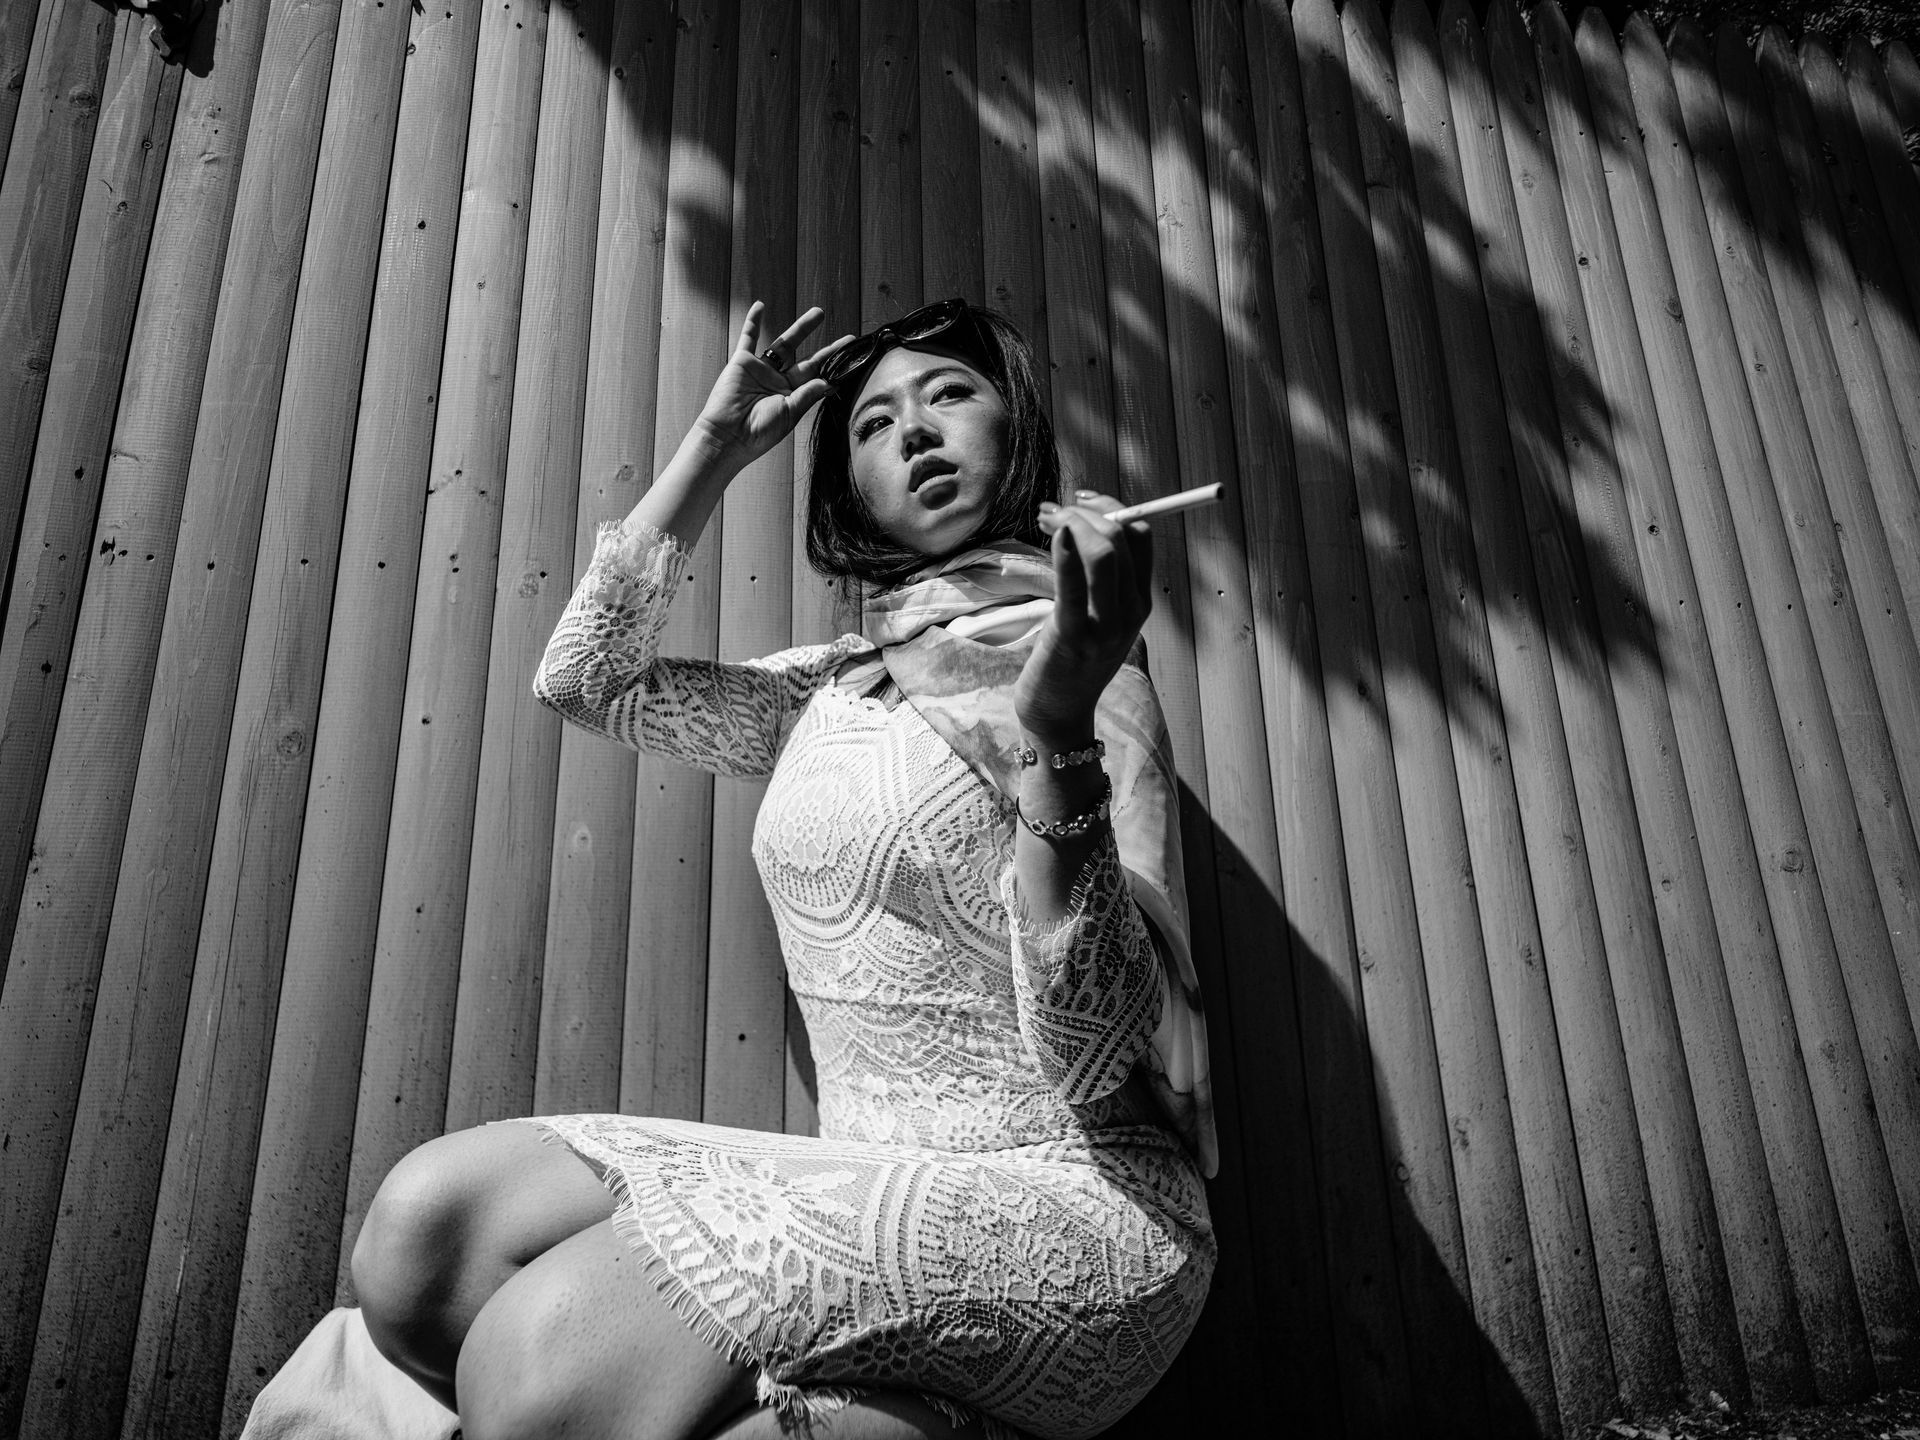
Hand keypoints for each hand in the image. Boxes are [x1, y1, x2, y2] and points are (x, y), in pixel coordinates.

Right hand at [689, 302, 852, 467]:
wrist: (728, 436)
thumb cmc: (758, 433)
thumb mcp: (789, 413)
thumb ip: (807, 394)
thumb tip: (827, 380)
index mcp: (791, 396)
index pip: (816, 375)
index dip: (832, 363)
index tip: (850, 351)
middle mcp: (778, 382)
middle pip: (805, 358)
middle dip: (824, 345)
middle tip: (845, 336)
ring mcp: (761, 370)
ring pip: (784, 344)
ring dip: (801, 329)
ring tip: (819, 314)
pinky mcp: (742, 363)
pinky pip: (748, 338)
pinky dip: (752, 322)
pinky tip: (760, 306)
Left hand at [1014, 491, 1153, 740]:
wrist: (1059, 713)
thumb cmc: (1072, 659)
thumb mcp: (1098, 615)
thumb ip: (1098, 578)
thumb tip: (1081, 525)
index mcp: (1141, 601)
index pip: (1140, 536)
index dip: (1114, 506)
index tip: (1082, 500)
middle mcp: (1131, 611)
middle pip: (1121, 538)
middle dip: (1085, 511)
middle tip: (1051, 510)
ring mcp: (1105, 626)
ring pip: (1104, 554)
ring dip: (1072, 523)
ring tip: (1046, 519)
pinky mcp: (1073, 637)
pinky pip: (1075, 587)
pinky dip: (1066, 553)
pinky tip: (1056, 533)